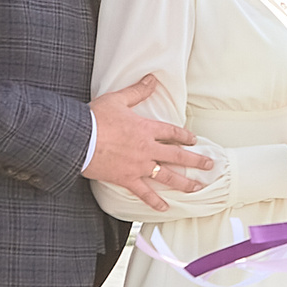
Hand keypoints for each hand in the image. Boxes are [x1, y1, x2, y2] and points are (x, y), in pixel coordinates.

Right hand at [84, 75, 213, 210]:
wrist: (76, 138)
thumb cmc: (94, 118)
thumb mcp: (117, 99)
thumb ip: (137, 91)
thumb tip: (152, 78)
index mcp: (146, 129)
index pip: (172, 132)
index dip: (185, 136)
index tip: (194, 140)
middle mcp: (147, 148)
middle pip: (177, 155)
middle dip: (196, 160)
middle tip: (209, 165)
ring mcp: (138, 166)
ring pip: (167, 176)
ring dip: (184, 182)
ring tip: (198, 188)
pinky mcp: (126, 179)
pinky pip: (144, 193)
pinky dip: (155, 201)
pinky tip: (165, 208)